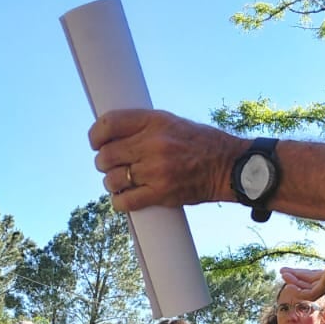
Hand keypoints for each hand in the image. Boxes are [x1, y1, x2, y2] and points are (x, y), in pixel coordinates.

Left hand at [89, 108, 242, 210]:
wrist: (228, 166)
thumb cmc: (200, 143)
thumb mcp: (171, 122)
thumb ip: (143, 126)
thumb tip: (111, 135)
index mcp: (154, 121)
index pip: (108, 124)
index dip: (95, 136)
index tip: (96, 143)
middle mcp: (153, 144)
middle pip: (106, 156)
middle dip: (104, 163)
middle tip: (112, 166)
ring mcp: (156, 171)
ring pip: (112, 180)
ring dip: (112, 183)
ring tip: (121, 182)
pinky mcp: (161, 194)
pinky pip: (125, 202)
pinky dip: (119, 202)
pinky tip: (124, 198)